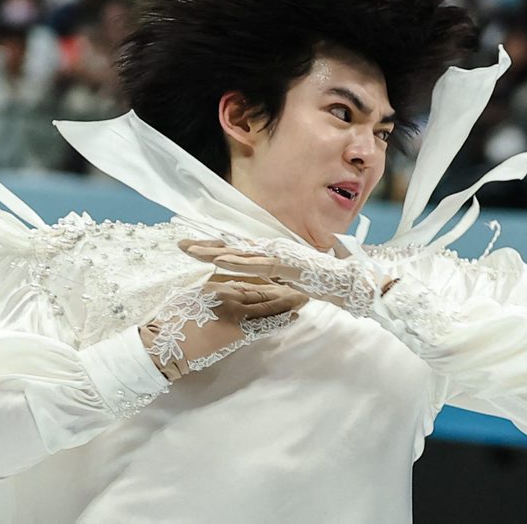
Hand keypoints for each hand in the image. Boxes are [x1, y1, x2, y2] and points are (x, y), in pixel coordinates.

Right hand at [139, 277, 306, 380]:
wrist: (163, 345)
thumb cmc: (172, 321)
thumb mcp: (192, 298)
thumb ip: (212, 293)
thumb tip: (225, 291)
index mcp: (218, 288)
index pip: (250, 282)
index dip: (269, 280)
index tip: (284, 278)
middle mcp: (230, 297)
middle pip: (264, 292)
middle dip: (284, 290)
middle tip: (302, 287)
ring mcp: (235, 315)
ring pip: (267, 307)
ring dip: (287, 303)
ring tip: (303, 299)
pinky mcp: (237, 334)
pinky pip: (263, 326)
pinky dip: (280, 320)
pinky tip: (292, 316)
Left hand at [180, 239, 394, 315]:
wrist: (346, 280)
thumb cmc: (320, 281)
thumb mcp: (290, 282)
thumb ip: (275, 279)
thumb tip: (263, 282)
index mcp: (269, 253)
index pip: (235, 249)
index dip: (213, 247)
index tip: (191, 246)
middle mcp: (269, 249)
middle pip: (230, 247)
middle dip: (204, 246)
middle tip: (179, 244)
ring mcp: (275, 255)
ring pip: (237, 253)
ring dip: (212, 251)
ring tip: (190, 250)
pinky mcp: (283, 264)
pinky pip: (254, 264)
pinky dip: (236, 262)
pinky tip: (218, 261)